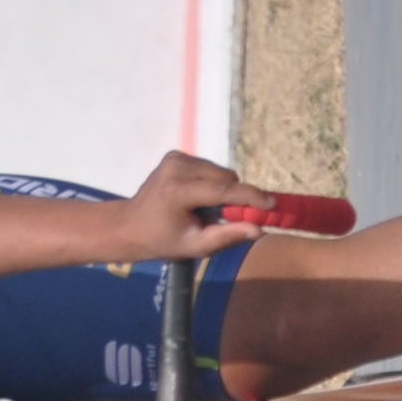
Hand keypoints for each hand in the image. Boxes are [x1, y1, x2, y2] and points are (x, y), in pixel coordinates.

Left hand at [116, 148, 269, 263]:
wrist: (129, 225)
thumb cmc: (162, 241)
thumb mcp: (195, 246)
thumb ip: (227, 236)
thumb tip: (258, 229)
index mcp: (178, 191)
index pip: (223, 190)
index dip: (251, 196)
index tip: (272, 203)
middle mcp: (177, 167)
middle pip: (225, 177)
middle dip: (235, 196)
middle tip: (228, 218)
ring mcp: (175, 158)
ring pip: (219, 171)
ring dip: (223, 189)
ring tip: (207, 210)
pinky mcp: (175, 155)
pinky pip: (208, 168)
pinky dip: (212, 182)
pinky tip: (198, 198)